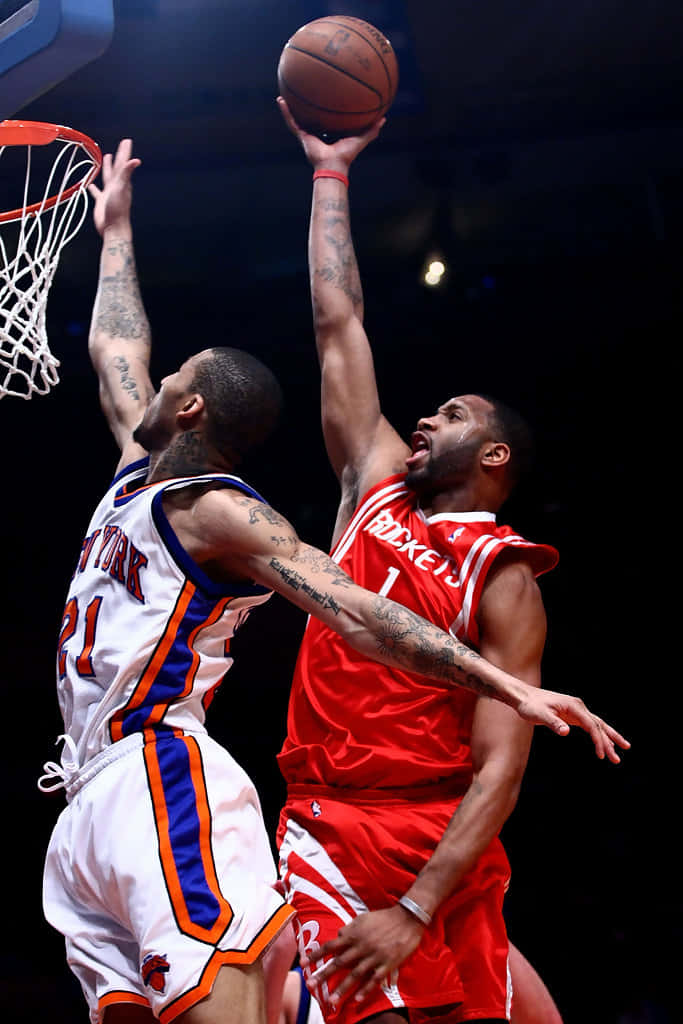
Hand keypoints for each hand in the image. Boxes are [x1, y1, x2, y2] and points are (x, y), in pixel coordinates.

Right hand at [88, 138, 140, 236]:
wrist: (113, 229)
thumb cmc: (118, 210)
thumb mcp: (121, 188)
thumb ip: (126, 174)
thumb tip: (135, 160)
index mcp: (122, 182)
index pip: (123, 163)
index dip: (124, 152)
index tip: (127, 141)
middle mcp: (117, 186)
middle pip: (117, 168)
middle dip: (119, 156)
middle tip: (122, 146)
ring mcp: (109, 194)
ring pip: (108, 177)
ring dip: (107, 168)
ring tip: (107, 158)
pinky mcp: (102, 202)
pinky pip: (97, 192)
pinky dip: (94, 187)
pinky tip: (90, 184)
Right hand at [277, 96, 384, 171]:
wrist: (334, 165)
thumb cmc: (347, 156)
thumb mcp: (361, 139)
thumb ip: (372, 130)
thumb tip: (384, 118)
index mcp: (329, 133)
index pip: (326, 119)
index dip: (324, 109)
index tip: (325, 96)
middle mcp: (316, 133)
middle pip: (310, 116)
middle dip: (306, 105)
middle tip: (305, 90)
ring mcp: (307, 134)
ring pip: (297, 117)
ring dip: (290, 107)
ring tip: (285, 92)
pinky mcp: (301, 136)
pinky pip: (291, 121)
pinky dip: (285, 111)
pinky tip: (280, 99)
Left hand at [303, 905, 422, 1008]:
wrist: (407, 918)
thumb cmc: (383, 917)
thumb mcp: (363, 918)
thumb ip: (350, 928)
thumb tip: (338, 935)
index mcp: (354, 934)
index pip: (331, 945)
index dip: (316, 955)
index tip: (303, 964)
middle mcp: (361, 946)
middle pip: (339, 963)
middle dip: (323, 975)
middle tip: (310, 985)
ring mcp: (374, 956)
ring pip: (355, 975)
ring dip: (342, 988)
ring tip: (332, 1001)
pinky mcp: (387, 964)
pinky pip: (375, 979)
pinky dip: (366, 990)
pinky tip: (357, 999)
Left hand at [516, 688, 629, 762]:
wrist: (524, 696)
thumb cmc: (531, 706)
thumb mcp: (540, 715)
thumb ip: (553, 723)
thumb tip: (566, 732)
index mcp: (574, 706)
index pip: (592, 725)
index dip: (598, 740)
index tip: (601, 755)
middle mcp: (578, 707)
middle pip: (599, 725)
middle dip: (609, 742)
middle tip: (617, 759)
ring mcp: (577, 710)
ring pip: (597, 725)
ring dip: (608, 738)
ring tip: (622, 750)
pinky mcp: (573, 715)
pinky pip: (590, 726)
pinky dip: (598, 735)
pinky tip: (604, 743)